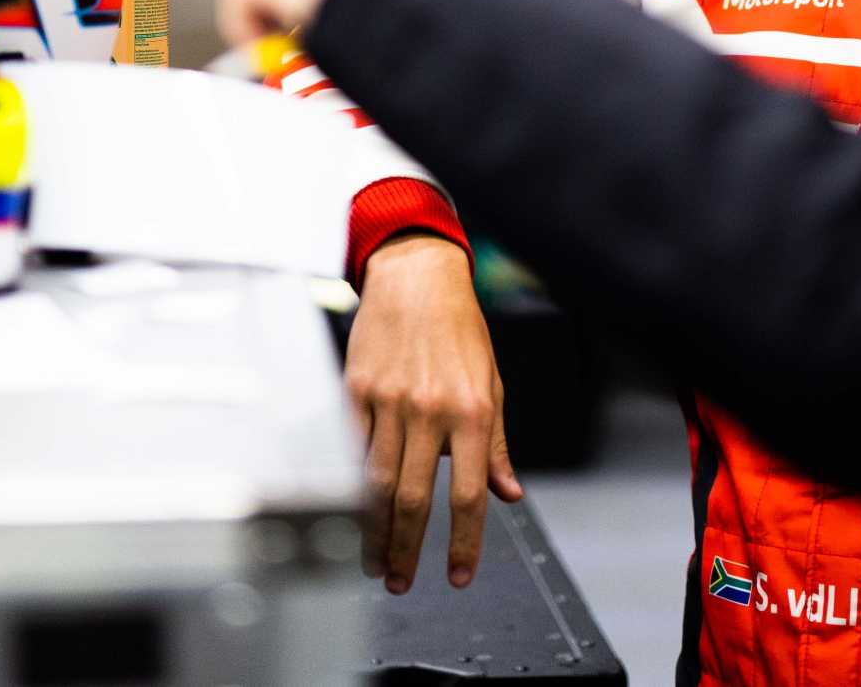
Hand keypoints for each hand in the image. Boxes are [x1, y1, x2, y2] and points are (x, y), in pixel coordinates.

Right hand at [345, 233, 522, 592]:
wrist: (417, 279)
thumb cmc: (460, 331)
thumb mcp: (492, 384)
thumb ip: (496, 445)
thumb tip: (509, 493)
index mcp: (472, 412)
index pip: (468, 494)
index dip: (464, 542)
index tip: (458, 576)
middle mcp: (431, 410)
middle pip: (415, 498)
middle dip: (407, 549)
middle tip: (400, 581)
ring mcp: (389, 401)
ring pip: (378, 482)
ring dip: (375, 530)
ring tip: (373, 561)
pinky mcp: (357, 390)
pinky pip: (352, 449)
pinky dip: (351, 486)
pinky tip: (351, 513)